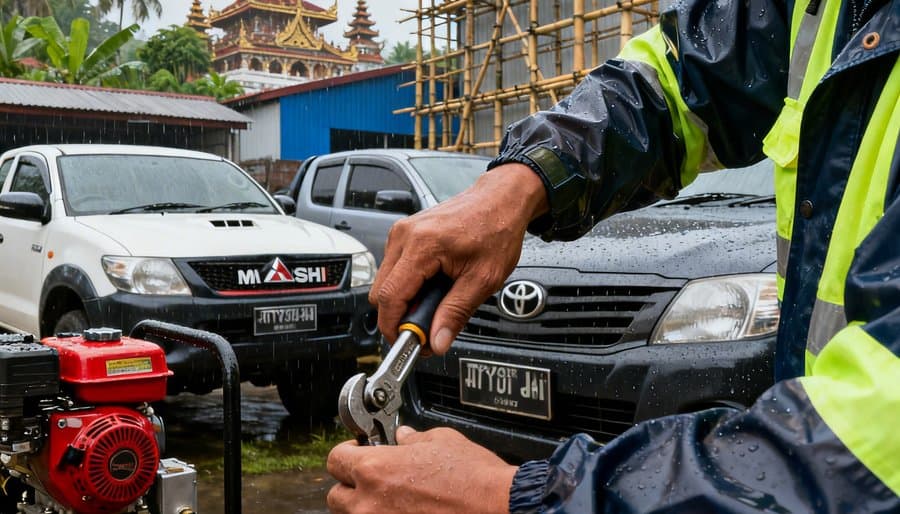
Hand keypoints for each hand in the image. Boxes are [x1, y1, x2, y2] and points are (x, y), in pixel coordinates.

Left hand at [327, 426, 517, 513]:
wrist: (498, 509)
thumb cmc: (473, 478)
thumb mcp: (443, 442)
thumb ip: (414, 439)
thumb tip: (404, 437)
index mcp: (375, 469)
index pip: (335, 459)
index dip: (348, 453)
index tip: (359, 452)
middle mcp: (369, 504)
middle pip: (336, 495)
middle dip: (352, 486)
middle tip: (374, 480)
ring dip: (366, 508)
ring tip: (393, 501)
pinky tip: (408, 513)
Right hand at [370, 163, 548, 353]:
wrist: (500, 200)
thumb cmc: (496, 229)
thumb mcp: (483, 279)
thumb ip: (456, 313)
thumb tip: (437, 341)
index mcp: (422, 245)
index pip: (390, 297)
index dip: (394, 327)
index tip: (408, 343)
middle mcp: (405, 235)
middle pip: (380, 292)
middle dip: (399, 316)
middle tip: (427, 328)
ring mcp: (402, 232)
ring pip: (385, 282)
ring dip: (404, 300)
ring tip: (435, 304)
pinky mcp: (405, 234)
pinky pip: (394, 269)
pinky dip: (408, 285)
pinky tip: (432, 287)